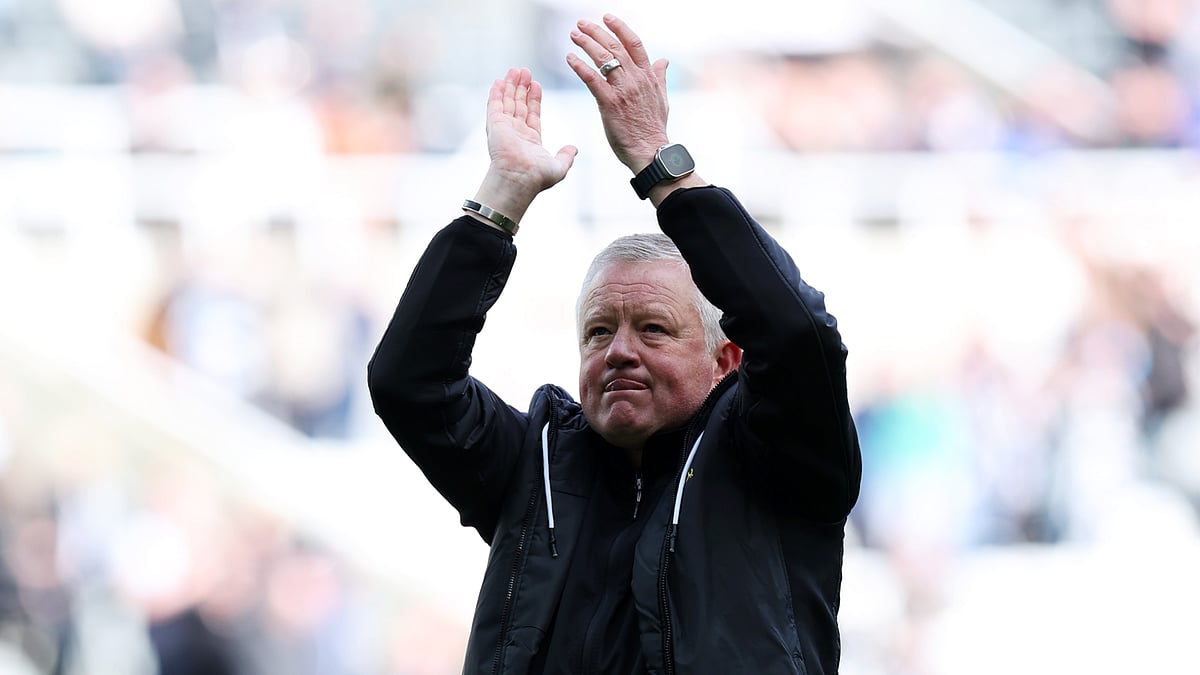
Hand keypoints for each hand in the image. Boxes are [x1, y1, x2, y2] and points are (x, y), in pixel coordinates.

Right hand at [472, 68, 577, 226]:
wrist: (520, 180)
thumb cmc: (537, 178)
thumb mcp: (559, 167)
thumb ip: (566, 156)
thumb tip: (574, 149)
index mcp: (530, 140)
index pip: (532, 113)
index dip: (534, 98)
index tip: (536, 84)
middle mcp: (516, 133)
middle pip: (518, 104)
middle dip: (522, 87)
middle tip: (524, 71)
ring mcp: (504, 128)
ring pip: (507, 102)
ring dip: (511, 85)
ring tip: (515, 70)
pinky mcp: (495, 125)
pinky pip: (495, 105)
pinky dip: (496, 93)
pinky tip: (499, 81)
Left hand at [566, 15, 669, 173]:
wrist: (650, 152)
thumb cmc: (654, 129)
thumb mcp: (662, 99)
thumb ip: (659, 77)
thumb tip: (663, 60)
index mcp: (648, 76)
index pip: (634, 43)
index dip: (620, 27)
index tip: (607, 18)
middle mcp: (636, 79)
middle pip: (614, 47)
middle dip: (596, 32)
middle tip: (581, 24)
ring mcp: (623, 90)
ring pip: (603, 58)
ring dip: (586, 43)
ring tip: (574, 35)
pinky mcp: (610, 103)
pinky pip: (592, 79)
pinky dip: (579, 66)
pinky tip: (569, 58)